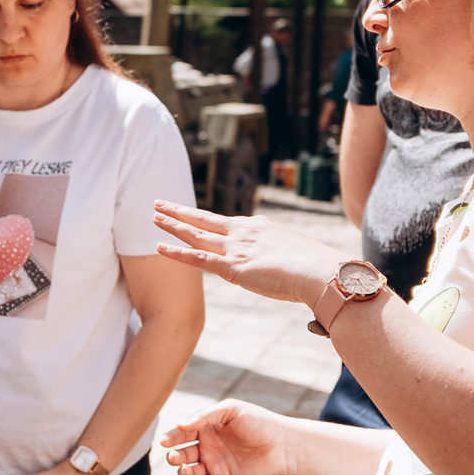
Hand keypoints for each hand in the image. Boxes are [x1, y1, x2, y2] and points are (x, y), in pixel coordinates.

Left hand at [153, 202, 340, 308]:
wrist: (320, 272)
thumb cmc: (315, 267)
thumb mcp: (294, 255)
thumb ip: (280, 257)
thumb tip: (285, 266)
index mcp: (259, 227)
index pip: (225, 223)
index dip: (204, 218)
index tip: (190, 213)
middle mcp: (244, 233)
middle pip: (204, 219)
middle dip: (180, 211)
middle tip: (159, 202)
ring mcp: (237, 249)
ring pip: (196, 234)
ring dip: (173, 225)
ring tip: (153, 217)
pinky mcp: (233, 267)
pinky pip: (198, 259)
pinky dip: (177, 253)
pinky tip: (159, 247)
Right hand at [159, 400, 295, 474]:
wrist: (282, 444)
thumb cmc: (259, 422)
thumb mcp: (231, 410)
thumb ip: (204, 415)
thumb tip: (180, 425)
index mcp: (206, 428)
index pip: (181, 434)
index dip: (170, 438)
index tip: (164, 442)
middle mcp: (207, 447)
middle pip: (180, 454)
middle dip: (173, 457)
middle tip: (175, 457)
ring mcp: (214, 464)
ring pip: (188, 472)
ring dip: (182, 472)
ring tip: (186, 469)